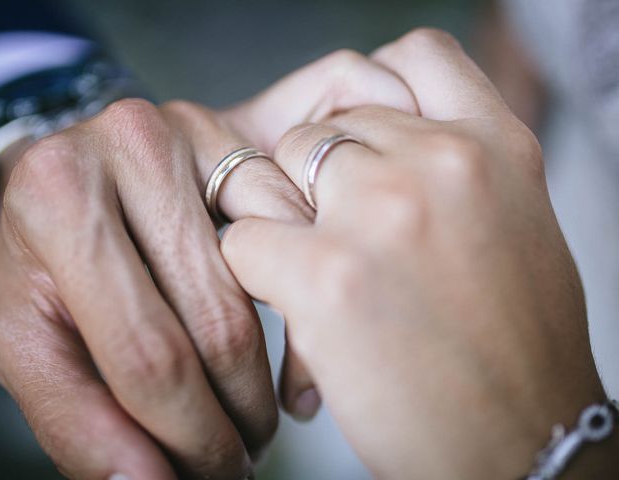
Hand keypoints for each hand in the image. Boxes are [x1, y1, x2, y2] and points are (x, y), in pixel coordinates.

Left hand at [0, 50, 415, 478]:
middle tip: (241, 452)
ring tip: (257, 409)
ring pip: (266, 282)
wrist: (72, 178)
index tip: (215, 473)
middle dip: (239, 412)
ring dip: (273, 366)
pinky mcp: (238, 134)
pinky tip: (284, 339)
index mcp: (57, 206)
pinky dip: (299, 296)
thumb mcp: (30, 339)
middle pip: (216, 321)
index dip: (193, 435)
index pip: (145, 353)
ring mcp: (191, 131)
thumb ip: (76, 420)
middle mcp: (125, 148)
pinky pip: (293, 231)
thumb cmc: (47, 260)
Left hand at [221, 29, 612, 478]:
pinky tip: (295, 311)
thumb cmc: (516, 346)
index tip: (354, 137)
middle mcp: (441, 162)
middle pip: (325, 128)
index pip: (413, 58)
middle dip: (316, 180)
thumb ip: (455, 171)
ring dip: (282, 223)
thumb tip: (384, 143)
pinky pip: (245, 241)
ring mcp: (382, 213)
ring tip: (315, 278)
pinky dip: (255, 274)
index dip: (369, 93)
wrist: (525, 444)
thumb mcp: (515, 227)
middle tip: (333, 236)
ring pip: (274, 174)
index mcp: (495, 147)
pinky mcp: (326, 274)